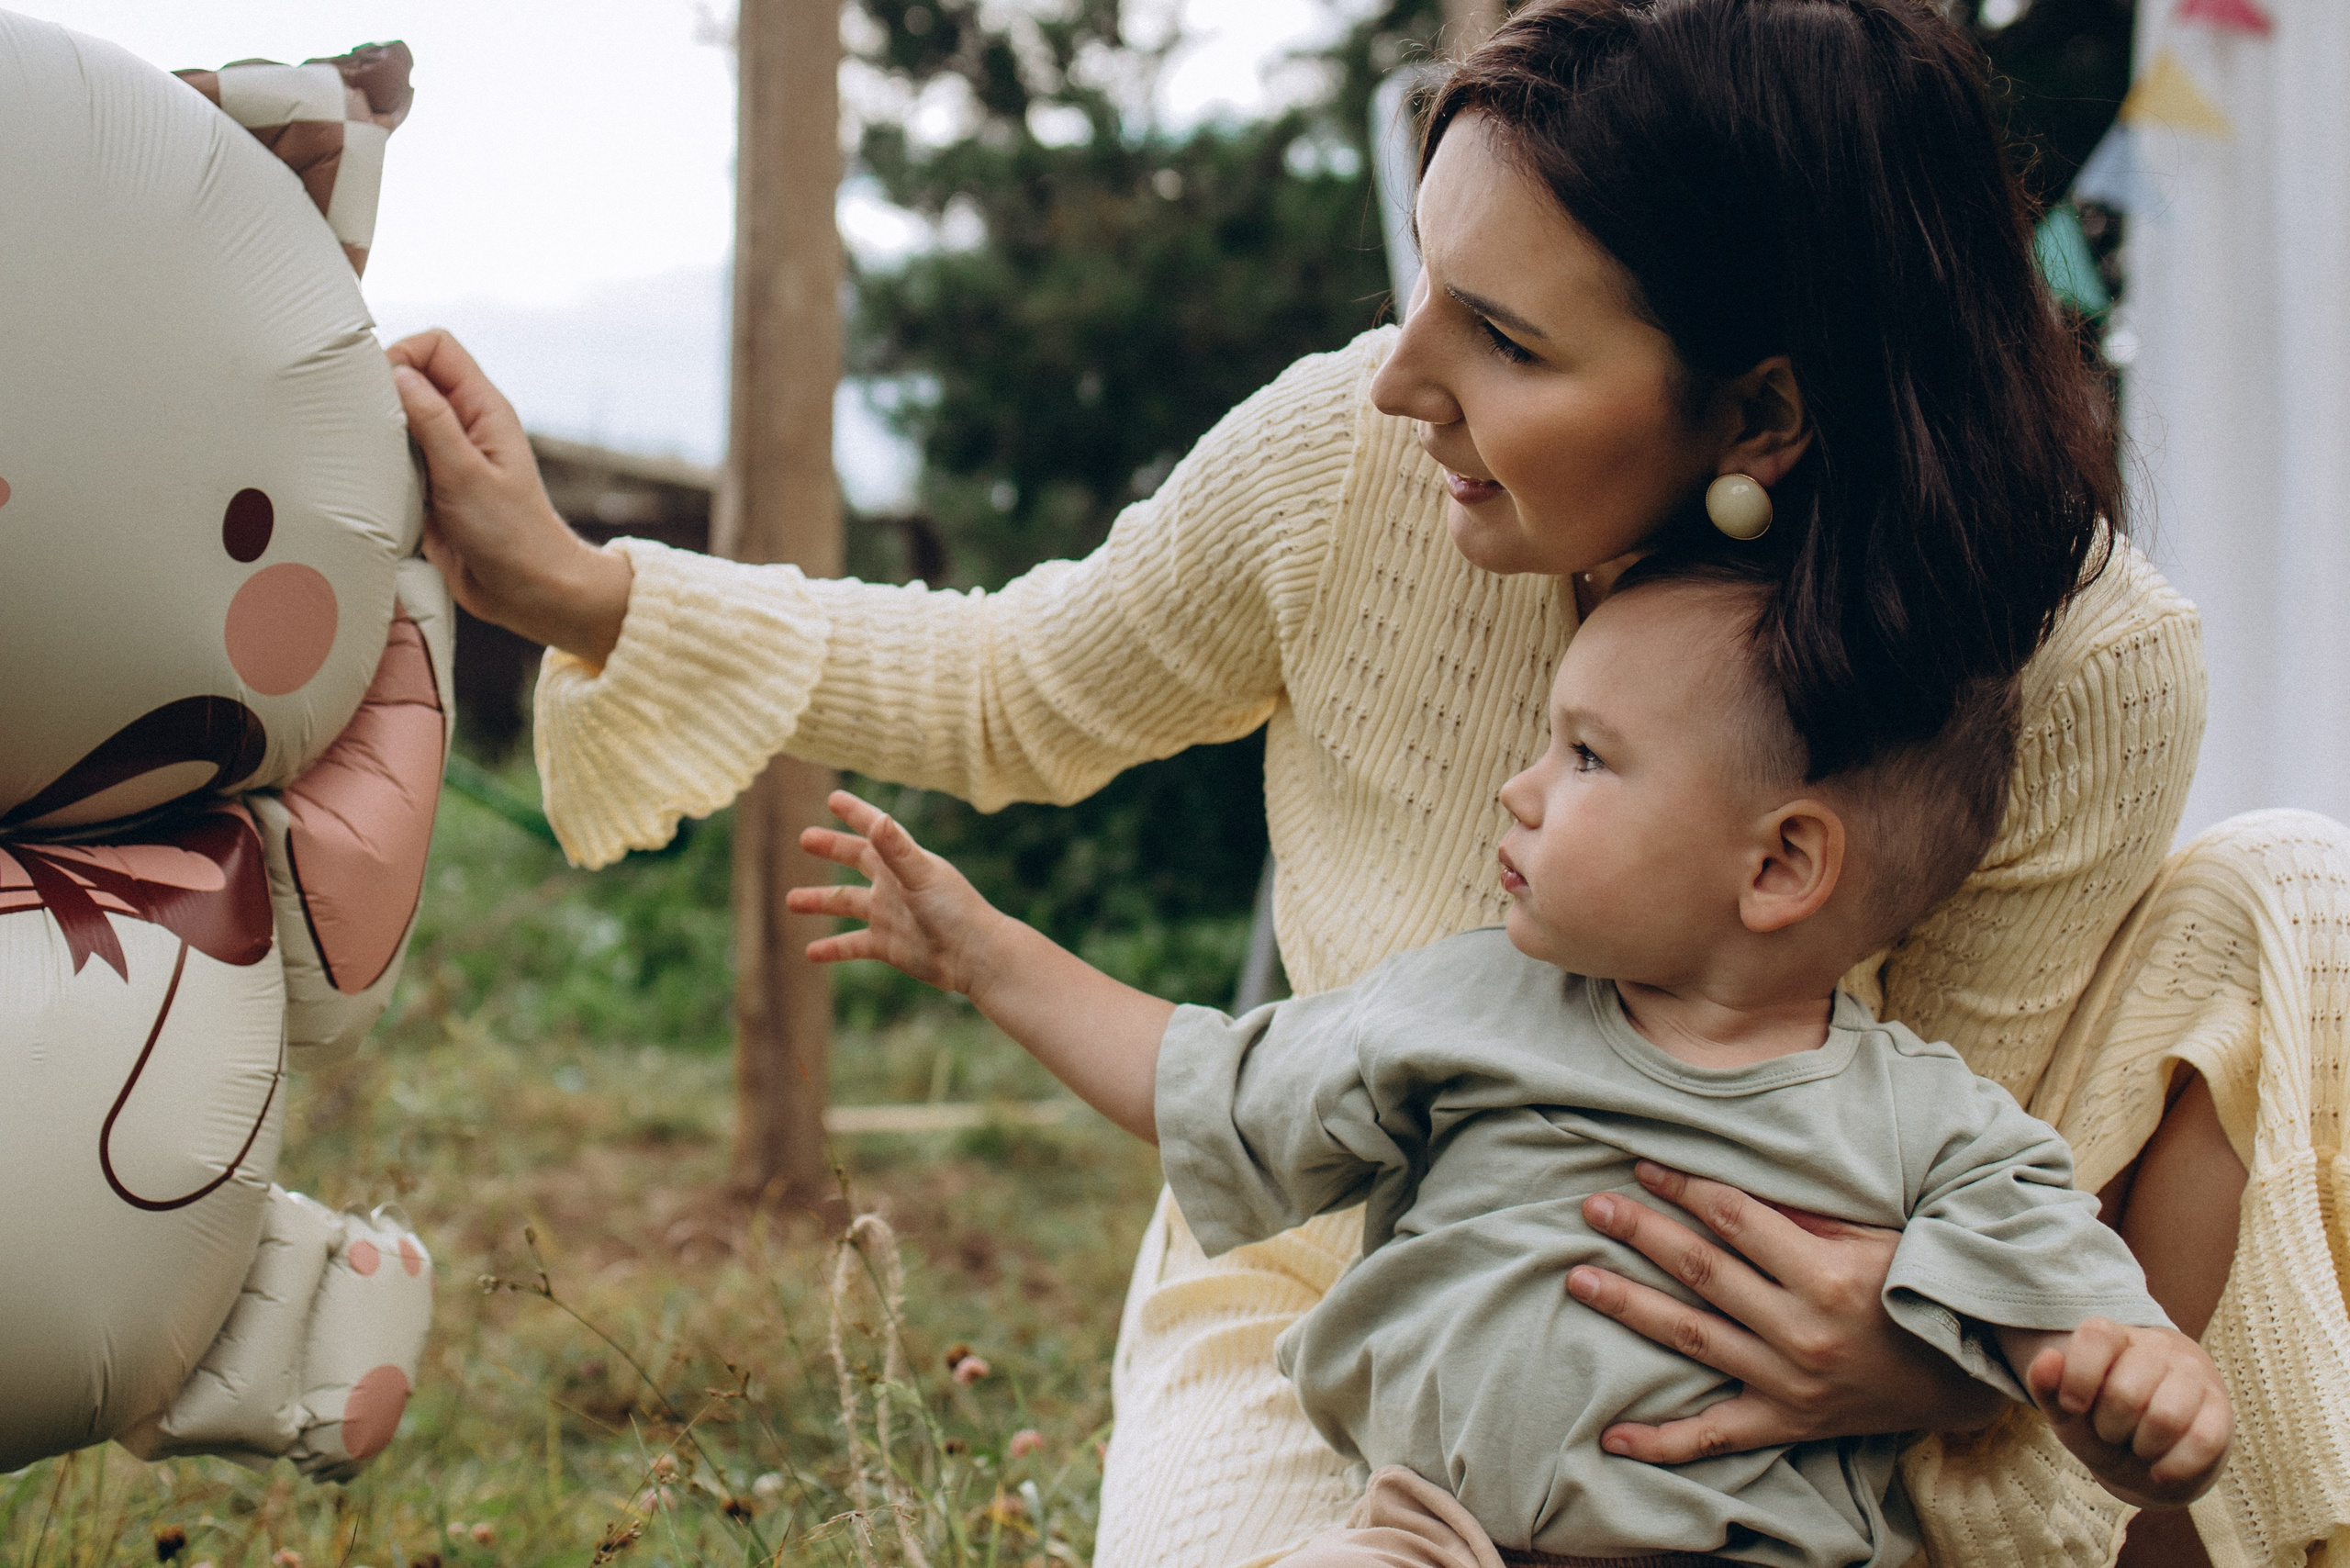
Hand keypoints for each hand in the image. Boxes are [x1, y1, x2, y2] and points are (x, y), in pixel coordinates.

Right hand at [386, 330, 631, 660]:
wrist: (528, 592)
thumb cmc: (512, 536)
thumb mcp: (466, 474)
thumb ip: (432, 421)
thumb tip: (396, 372)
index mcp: (483, 409)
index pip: (437, 348)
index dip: (401, 353)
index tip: (374, 387)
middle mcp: (465, 425)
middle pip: (412, 378)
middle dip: (379, 390)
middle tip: (356, 420)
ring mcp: (447, 455)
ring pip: (398, 419)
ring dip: (375, 430)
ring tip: (359, 452)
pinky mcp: (431, 486)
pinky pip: (395, 459)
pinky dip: (378, 464)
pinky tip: (367, 482)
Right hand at [786, 790, 1007, 996]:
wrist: (974, 956)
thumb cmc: (955, 910)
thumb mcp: (922, 876)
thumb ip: (898, 849)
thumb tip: (877, 819)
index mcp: (903, 862)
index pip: (874, 830)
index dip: (855, 813)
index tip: (833, 798)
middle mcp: (893, 885)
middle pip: (857, 860)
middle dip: (832, 848)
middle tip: (804, 838)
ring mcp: (889, 915)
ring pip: (847, 903)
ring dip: (820, 900)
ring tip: (791, 900)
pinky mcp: (888, 945)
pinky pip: (853, 945)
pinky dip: (832, 948)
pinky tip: (810, 952)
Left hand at [1566, 1161, 2004, 1461]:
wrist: (1961, 1375)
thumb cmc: (1910, 1289)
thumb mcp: (1870, 1239)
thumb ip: (1802, 1215)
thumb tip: (1726, 1183)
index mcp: (1824, 1276)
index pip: (1733, 1219)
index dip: (1684, 1187)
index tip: (1641, 1166)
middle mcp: (1801, 1331)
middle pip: (1701, 1270)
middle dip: (1640, 1233)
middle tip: (1592, 1208)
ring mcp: (1788, 1383)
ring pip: (1691, 1337)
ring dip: (1630, 1306)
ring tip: (1580, 1279)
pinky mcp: (1785, 1423)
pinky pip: (1714, 1436)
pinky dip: (1661, 1441)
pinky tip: (1611, 1435)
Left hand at [2020, 1319, 2231, 1508]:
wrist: (2151, 1458)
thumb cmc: (2102, 1426)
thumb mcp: (2068, 1413)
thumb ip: (2047, 1387)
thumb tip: (2047, 1356)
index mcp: (2114, 1338)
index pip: (2097, 1334)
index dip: (2079, 1376)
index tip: (2074, 1406)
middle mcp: (2157, 1348)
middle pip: (2126, 1392)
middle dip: (2110, 1426)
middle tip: (2112, 1431)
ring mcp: (2194, 1376)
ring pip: (2166, 1417)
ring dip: (2142, 1447)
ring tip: (2138, 1446)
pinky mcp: (2221, 1410)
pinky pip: (2203, 1441)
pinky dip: (2173, 1467)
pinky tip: (2160, 1470)